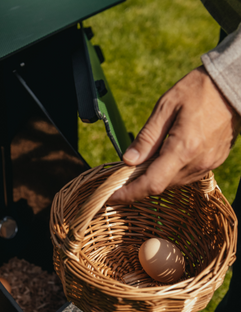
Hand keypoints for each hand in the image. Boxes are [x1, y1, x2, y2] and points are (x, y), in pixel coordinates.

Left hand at [109, 66, 240, 203]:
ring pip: (172, 183)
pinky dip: (169, 172)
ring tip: (142, 162)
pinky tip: (163, 158)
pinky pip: (185, 176)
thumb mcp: (166, 107)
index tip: (111, 198)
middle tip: (121, 175)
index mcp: (183, 149)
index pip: (151, 184)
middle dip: (138, 184)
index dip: (129, 194)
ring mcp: (208, 164)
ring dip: (154, 177)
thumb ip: (146, 137)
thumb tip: (128, 161)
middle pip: (160, 185)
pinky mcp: (213, 162)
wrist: (236, 84)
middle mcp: (197, 162)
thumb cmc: (201, 90)